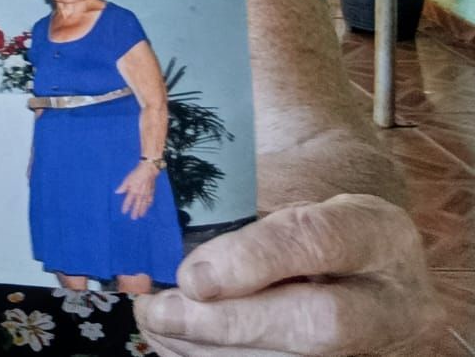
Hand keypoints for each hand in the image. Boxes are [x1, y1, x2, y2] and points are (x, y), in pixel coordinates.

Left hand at [115, 161, 158, 219]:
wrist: (148, 170)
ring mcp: (146, 194)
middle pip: (137, 205)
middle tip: (133, 218)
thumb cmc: (136, 174)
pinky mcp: (151, 192)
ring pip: (144, 204)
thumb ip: (123, 187)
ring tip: (141, 216)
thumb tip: (116, 192)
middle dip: (135, 212)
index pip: (128, 201)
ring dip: (142, 210)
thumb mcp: (127, 179)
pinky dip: (149, 205)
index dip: (126, 207)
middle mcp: (140, 194)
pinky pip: (150, 200)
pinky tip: (148, 208)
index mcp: (133, 190)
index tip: (124, 212)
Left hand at [134, 194, 440, 354]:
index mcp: (377, 235)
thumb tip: (186, 272)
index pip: (320, 241)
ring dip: (211, 351)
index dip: (253, 260)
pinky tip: (177, 346)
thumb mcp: (295, 208)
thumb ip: (250, 231)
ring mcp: (379, 350)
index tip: (191, 276)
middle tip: (159, 312)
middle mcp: (392, 303)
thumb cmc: (318, 232)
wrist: (374, 275)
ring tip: (157, 328)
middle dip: (226, 322)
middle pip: (317, 324)